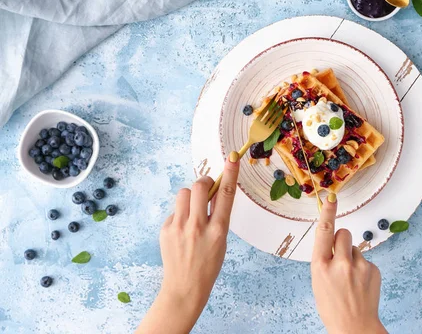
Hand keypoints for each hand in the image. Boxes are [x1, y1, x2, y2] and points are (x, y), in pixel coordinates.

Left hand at [137, 152, 239, 333]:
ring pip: (183, 194)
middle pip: (199, 187)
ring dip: (189, 197)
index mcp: (218, 230)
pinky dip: (180, 215)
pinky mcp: (166, 230)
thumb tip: (214, 192)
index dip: (230, 173)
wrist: (185, 287)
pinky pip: (174, 211)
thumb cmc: (208, 264)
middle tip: (205, 188)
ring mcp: (180, 228)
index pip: (226, 195)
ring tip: (192, 212)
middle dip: (203, 183)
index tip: (231, 157)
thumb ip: (218, 215)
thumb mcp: (222, 240)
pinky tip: (182, 231)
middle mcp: (198, 226)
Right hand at [311, 196, 386, 333]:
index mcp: (320, 266)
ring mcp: (359, 267)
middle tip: (340, 257)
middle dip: (341, 239)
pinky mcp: (373, 270)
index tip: (331, 197)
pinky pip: (365, 260)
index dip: (327, 212)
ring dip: (352, 257)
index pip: (324, 232)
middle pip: (343, 233)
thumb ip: (324, 260)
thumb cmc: (332, 306)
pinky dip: (362, 269)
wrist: (354, 328)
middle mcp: (340, 263)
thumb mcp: (318, 282)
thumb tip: (334, 244)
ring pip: (354, 248)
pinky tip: (360, 285)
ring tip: (350, 279)